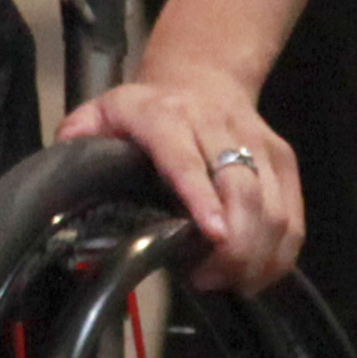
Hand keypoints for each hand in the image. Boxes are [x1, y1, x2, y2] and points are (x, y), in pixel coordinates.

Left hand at [63, 72, 301, 294]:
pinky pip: (292, 216)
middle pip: (242, 190)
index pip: (187, 160)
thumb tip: (64, 175)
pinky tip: (255, 274)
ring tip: (227, 281)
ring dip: (255, 256)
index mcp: (165, 118)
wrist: (203, 75)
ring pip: (273, 207)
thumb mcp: (101, 112)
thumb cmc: (146, 109)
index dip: (202, 198)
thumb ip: (77, 139)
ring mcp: (257, 143)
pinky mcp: (283, 160)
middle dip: (232, 248)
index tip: (213, 235)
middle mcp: (217, 127)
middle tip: (207, 280)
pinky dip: (279, 254)